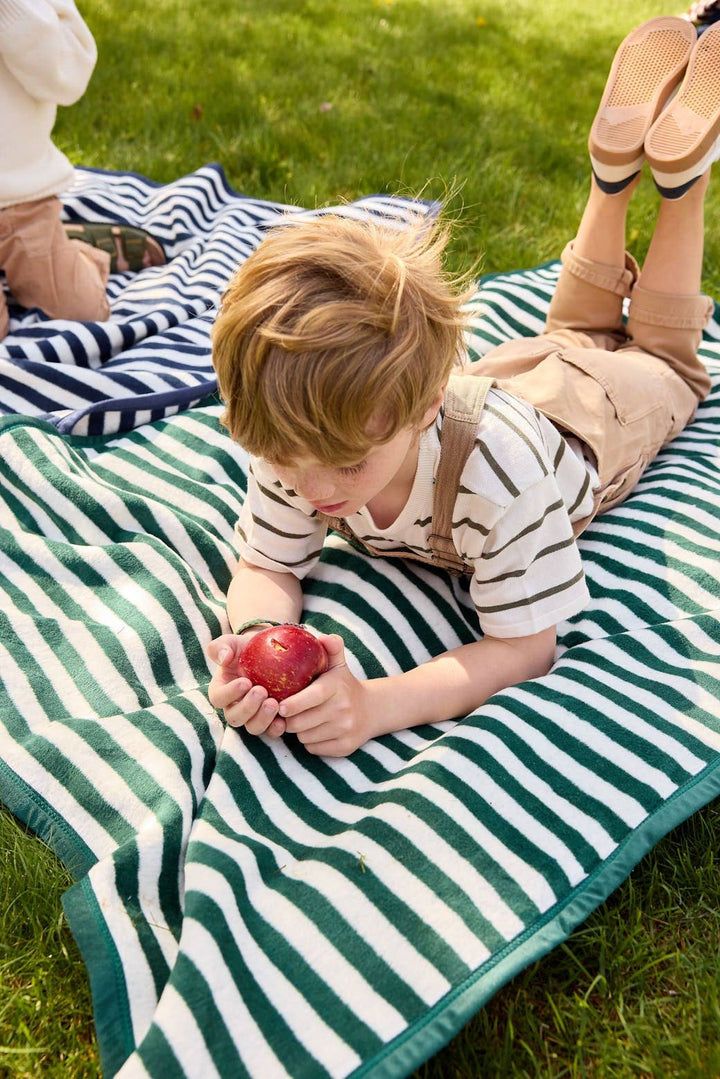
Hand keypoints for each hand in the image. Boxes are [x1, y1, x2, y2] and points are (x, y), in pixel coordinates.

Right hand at [206, 632, 285, 737]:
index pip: (219, 698)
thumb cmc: (248, 648)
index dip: (230, 694)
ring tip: (274, 703)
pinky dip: (276, 729)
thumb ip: (221, 647)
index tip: (245, 682)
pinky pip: (270, 731)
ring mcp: (252, 716)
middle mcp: (235, 707)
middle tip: (262, 692)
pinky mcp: (269, 721)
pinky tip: (284, 720)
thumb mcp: (233, 642)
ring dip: (262, 719)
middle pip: (235, 718)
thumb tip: (223, 658)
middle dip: (248, 707)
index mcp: (222, 690)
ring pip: (252, 727)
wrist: (270, 653)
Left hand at [278, 634, 377, 756]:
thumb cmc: (344, 685)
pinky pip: (313, 749)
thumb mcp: (339, 664)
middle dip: (289, 719)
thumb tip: (322, 637)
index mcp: (338, 687)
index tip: (281, 706)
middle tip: (287, 713)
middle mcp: (344, 709)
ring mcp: (346, 730)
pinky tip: (316, 731)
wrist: (372, 710)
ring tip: (304, 720)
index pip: (313, 696)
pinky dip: (310, 742)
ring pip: (305, 737)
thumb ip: (331, 648)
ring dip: (299, 731)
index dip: (294, 703)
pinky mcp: (345, 747)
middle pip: (302, 722)